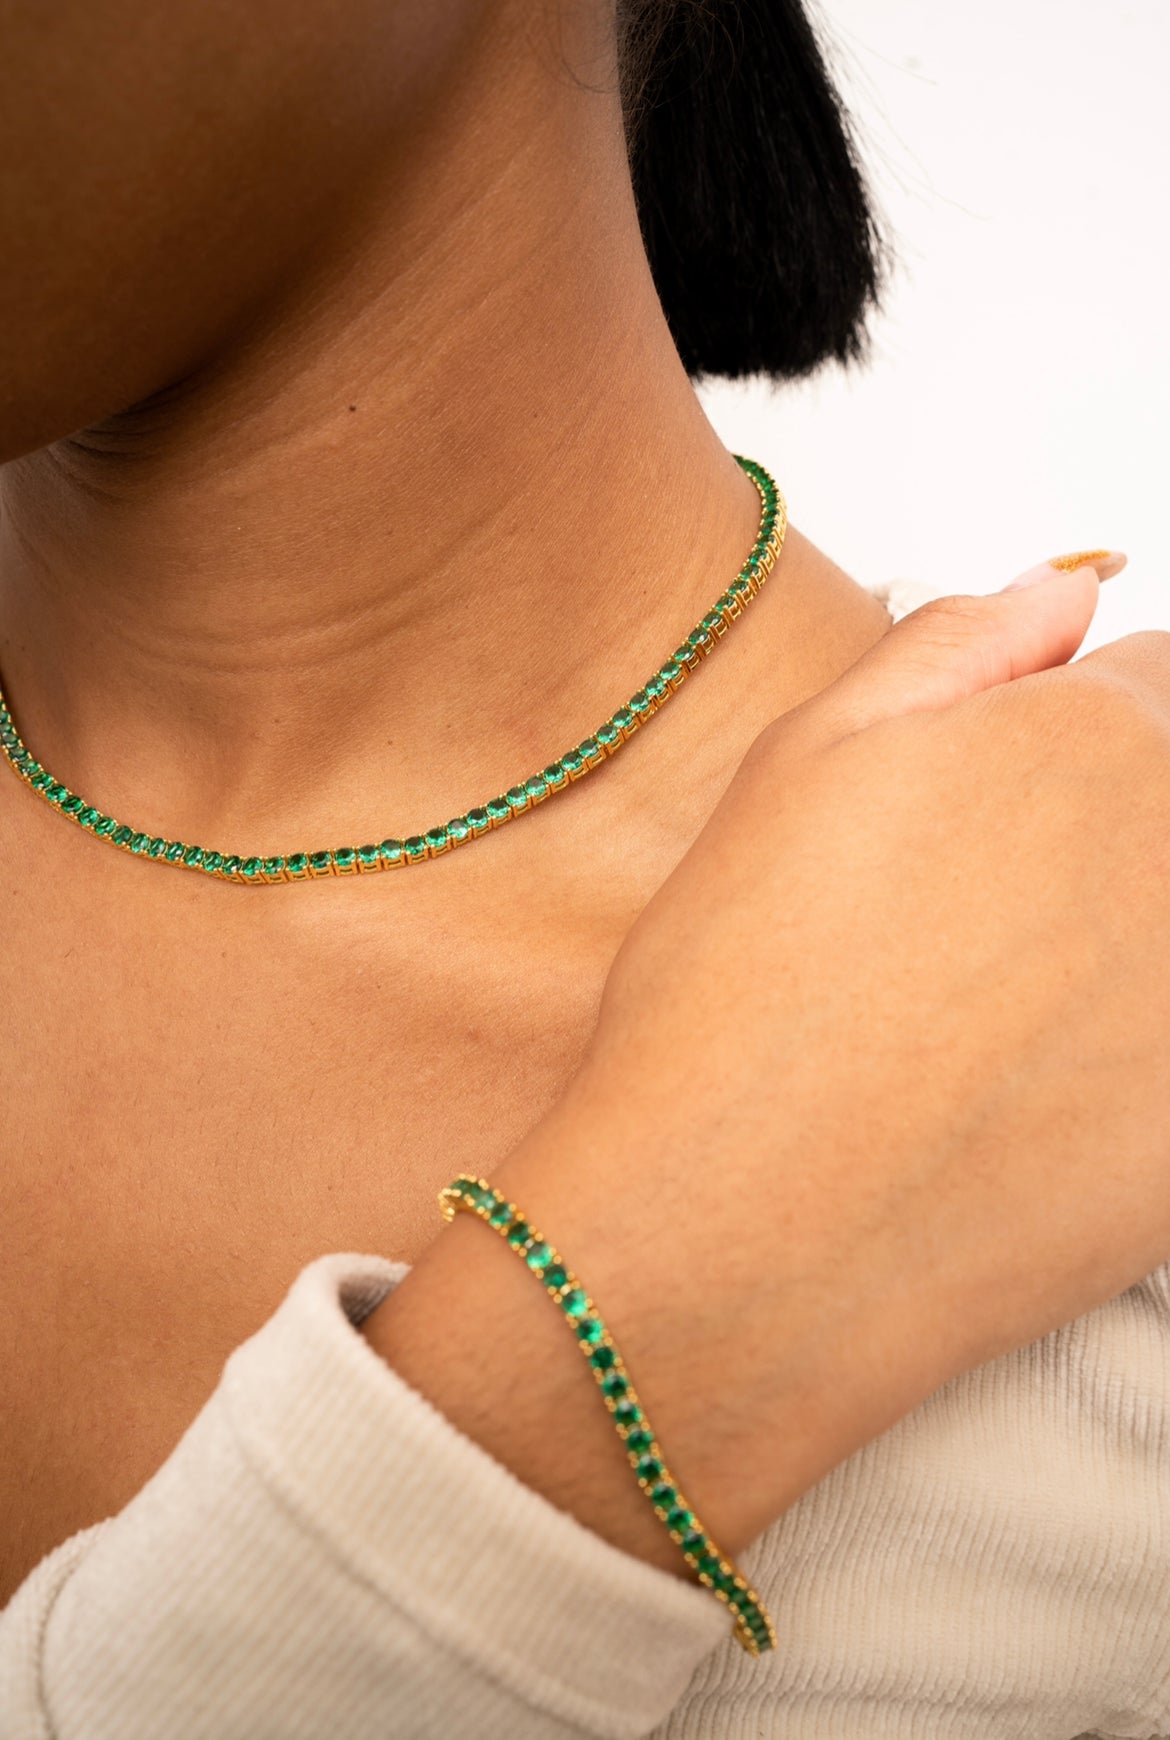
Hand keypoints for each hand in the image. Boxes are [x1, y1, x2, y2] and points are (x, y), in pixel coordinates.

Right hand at [372, 559, 1169, 1567]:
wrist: (743, 1234)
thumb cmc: (739, 997)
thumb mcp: (807, 758)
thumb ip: (958, 645)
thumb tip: (1067, 593)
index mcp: (1101, 741)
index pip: (1158, 684)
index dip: (1068, 738)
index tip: (1005, 804)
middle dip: (1102, 836)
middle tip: (982, 926)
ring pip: (1167, 928)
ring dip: (1116, 947)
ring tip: (994, 1020)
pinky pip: (1168, 1051)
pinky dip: (1125, 1063)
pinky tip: (1027, 1106)